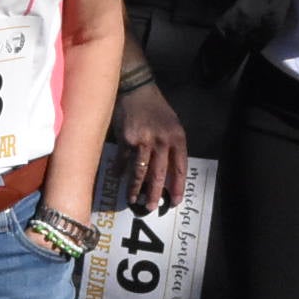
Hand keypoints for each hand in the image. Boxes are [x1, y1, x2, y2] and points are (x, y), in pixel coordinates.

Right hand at [114, 79, 188, 212]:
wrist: (137, 90)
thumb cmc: (157, 109)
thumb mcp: (173, 126)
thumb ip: (172, 148)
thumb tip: (168, 174)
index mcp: (177, 139)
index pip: (180, 169)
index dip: (178, 187)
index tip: (175, 202)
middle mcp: (161, 141)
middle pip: (159, 175)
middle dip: (155, 194)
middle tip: (151, 208)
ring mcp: (142, 141)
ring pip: (139, 172)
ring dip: (135, 188)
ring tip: (132, 199)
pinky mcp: (125, 140)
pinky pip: (123, 161)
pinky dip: (120, 172)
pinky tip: (118, 178)